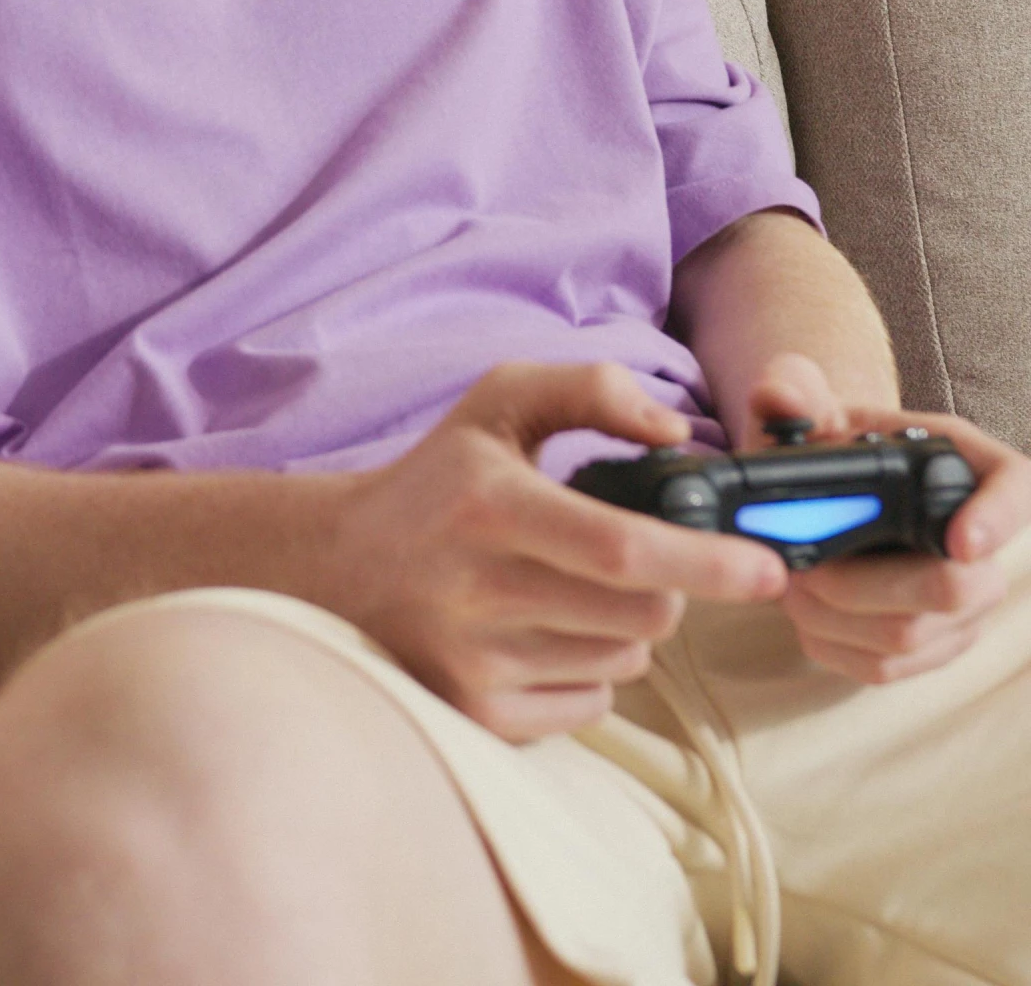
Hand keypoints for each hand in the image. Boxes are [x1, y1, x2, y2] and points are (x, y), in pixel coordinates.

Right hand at [325, 361, 785, 741]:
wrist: (338, 567)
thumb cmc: (441, 478)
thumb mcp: (501, 400)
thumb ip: (593, 390)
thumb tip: (678, 437)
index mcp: (492, 503)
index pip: (619, 548)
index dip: (702, 561)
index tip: (767, 570)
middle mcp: (481, 589)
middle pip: (642, 615)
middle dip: (670, 587)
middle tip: (634, 558)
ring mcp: (476, 663)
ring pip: (626, 659)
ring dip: (628, 626)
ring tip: (570, 588)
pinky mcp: (478, 715)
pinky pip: (593, 705)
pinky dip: (593, 669)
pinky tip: (545, 631)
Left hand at [745, 356, 1030, 682]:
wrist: (827, 494)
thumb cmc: (828, 441)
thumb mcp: (805, 404)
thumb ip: (789, 388)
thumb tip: (779, 396)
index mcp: (962, 461)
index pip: (1015, 488)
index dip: (998, 517)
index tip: (960, 543)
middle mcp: (978, 538)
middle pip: (953, 588)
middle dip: (864, 585)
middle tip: (806, 568)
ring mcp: (963, 602)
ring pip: (912, 637)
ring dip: (837, 618)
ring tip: (793, 585)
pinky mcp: (932, 645)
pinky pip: (888, 669)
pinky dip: (834, 646)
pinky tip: (806, 615)